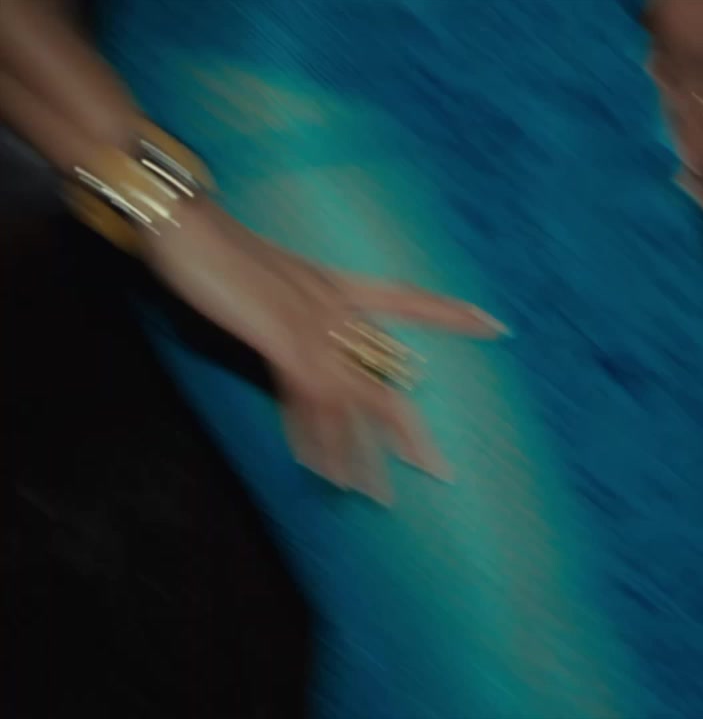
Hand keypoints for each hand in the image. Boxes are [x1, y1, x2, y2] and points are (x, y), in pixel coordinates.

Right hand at [140, 197, 505, 503]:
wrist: (185, 225)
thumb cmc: (222, 250)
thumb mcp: (274, 280)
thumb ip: (299, 310)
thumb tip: (307, 349)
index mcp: (340, 288)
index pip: (411, 300)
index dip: (454, 314)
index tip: (497, 326)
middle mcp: (337, 308)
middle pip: (388, 379)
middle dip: (411, 433)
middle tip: (439, 473)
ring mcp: (313, 325)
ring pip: (354, 405)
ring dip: (362, 457)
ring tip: (376, 497)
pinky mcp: (283, 340)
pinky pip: (311, 403)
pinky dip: (316, 441)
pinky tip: (323, 470)